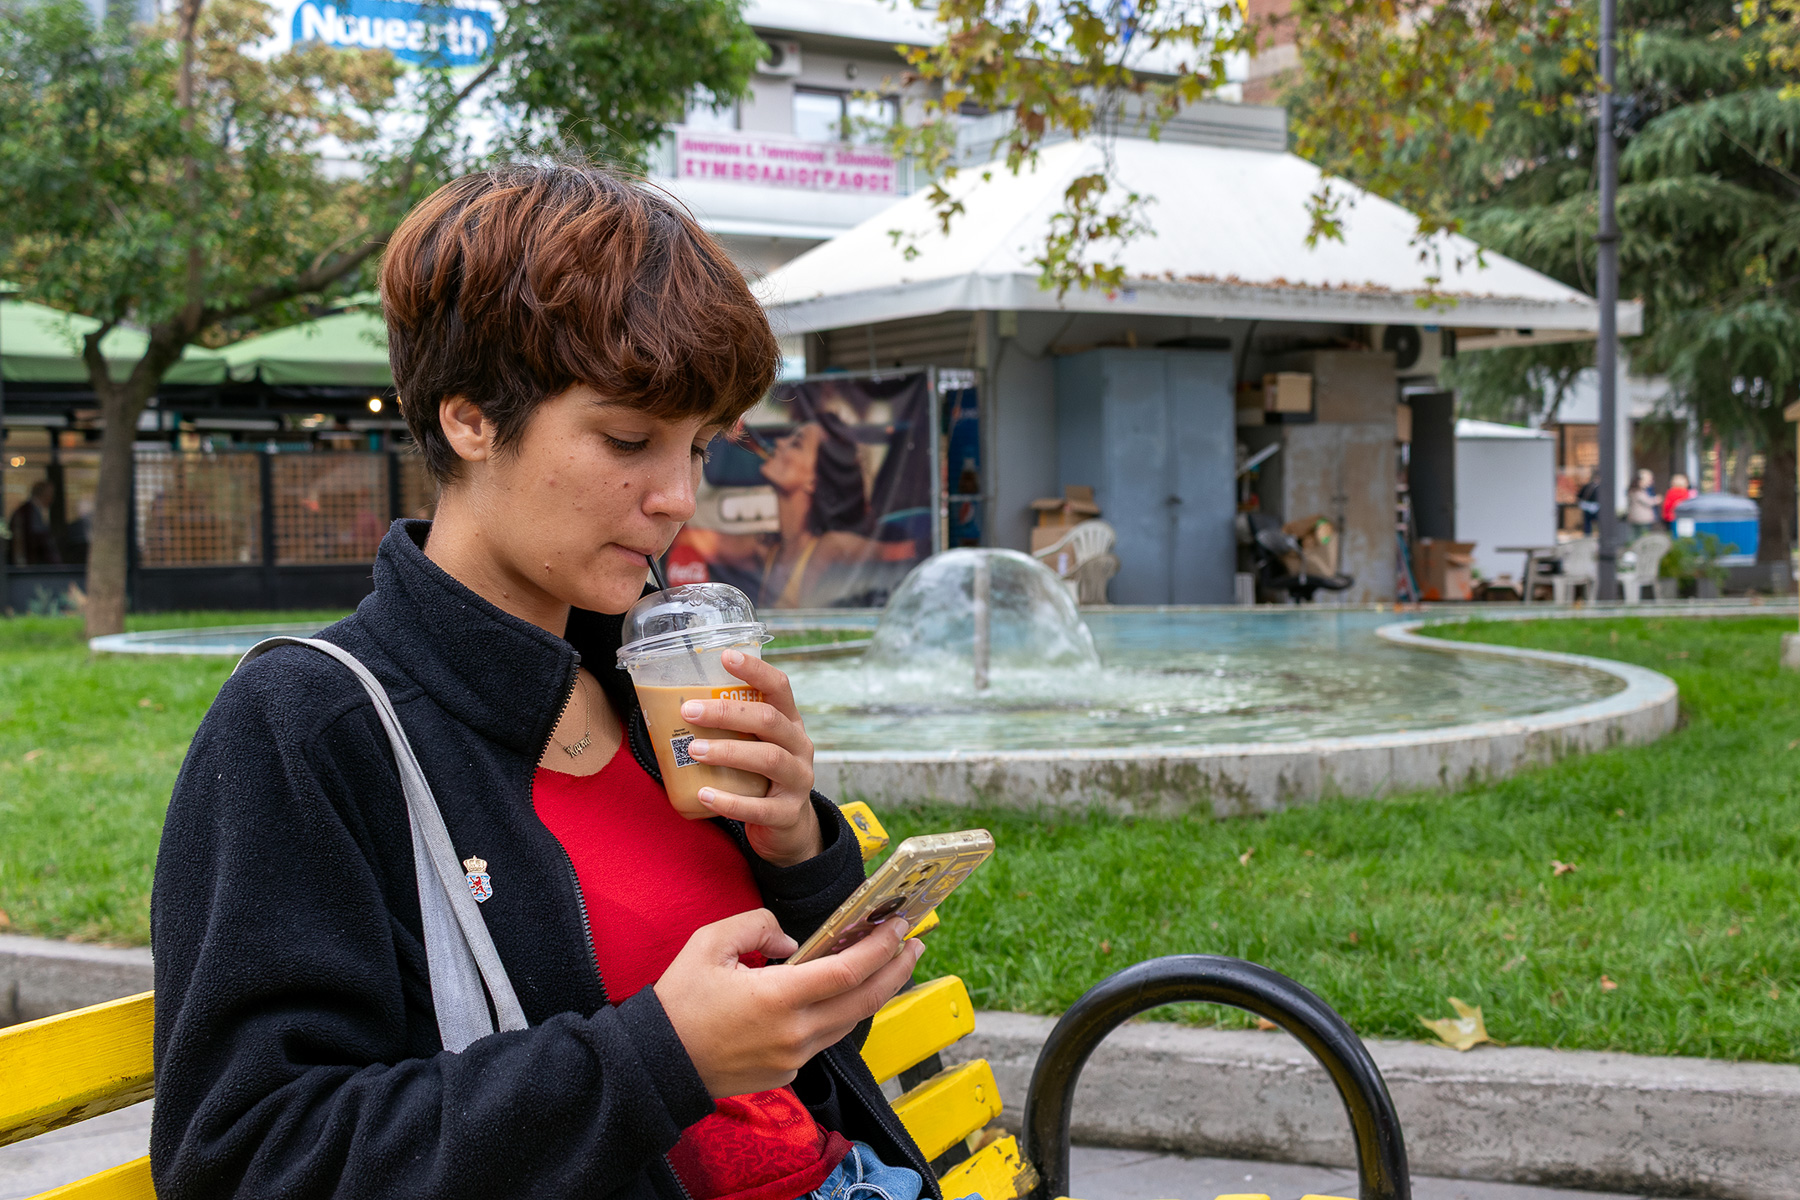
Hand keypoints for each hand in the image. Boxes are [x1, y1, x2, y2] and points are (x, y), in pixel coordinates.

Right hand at [654, 908, 925, 1097]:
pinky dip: (841, 1013)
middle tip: (913, 944)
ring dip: (874, 993)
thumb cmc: (679, 1002)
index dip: (880, 948)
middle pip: (864, 1001)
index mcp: (777, 997)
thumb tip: (790, 940)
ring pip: (849, 1022)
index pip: (848, 971)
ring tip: (889, 965)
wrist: (656, 1064)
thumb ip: (756, 925)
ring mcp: (792, 1058)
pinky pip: (824, 1038)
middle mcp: (794, 1033)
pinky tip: (843, 994)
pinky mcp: (786, 1073)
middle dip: (896, 969)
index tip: (899, 927)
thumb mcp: (709, 943)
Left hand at [681, 649, 820, 865]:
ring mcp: (798, 780)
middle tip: (689, 711)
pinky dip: (730, 801)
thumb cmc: (759, 777)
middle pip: (770, 720)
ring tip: (694, 750)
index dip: (755, 670)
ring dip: (728, 752)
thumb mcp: (754, 746)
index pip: (779, 687)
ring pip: (769, 759)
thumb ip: (730, 729)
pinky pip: (759, 807)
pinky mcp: (788, 813)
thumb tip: (670, 706)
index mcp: (790, 723)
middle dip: (728, 713)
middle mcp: (799, 746)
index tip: (725, 655)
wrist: (788, 828)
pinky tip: (704, 794)